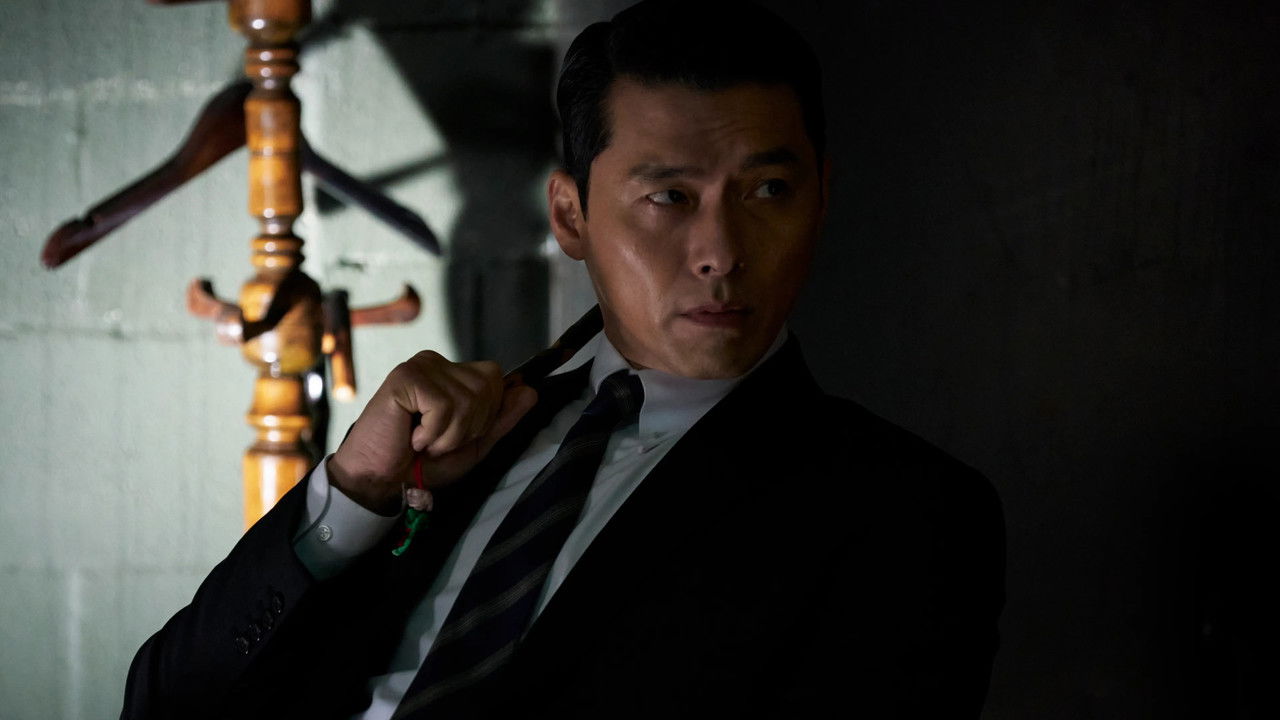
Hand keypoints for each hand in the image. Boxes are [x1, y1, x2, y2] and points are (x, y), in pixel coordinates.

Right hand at [327, 351, 537, 512]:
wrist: (382, 481)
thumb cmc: (423, 463)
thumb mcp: (474, 444)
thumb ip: (502, 418)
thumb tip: (531, 390)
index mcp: (453, 374)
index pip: (496, 379)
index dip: (485, 416)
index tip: (454, 435)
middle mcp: (437, 363)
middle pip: (486, 387)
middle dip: (468, 427)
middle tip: (436, 439)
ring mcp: (421, 366)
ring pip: (467, 399)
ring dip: (448, 435)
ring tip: (423, 440)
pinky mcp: (405, 377)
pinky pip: (444, 405)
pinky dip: (432, 433)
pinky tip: (411, 436)